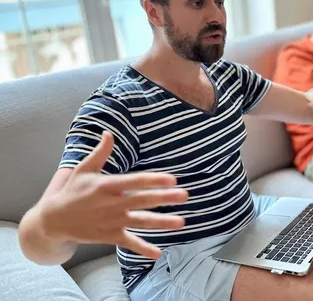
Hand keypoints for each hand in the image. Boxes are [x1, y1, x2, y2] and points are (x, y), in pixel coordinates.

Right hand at [39, 132, 187, 259]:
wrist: (54, 220)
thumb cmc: (73, 190)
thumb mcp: (84, 169)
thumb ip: (100, 152)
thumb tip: (109, 132)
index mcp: (107, 185)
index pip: (135, 181)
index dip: (153, 180)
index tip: (172, 179)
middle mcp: (111, 204)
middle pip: (142, 200)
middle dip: (164, 198)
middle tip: (184, 195)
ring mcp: (111, 221)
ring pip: (140, 221)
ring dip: (161, 223)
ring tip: (181, 222)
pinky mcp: (110, 236)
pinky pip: (129, 242)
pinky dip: (143, 248)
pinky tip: (158, 253)